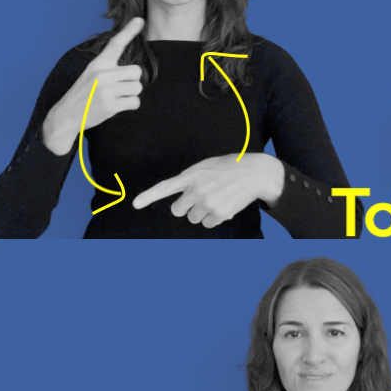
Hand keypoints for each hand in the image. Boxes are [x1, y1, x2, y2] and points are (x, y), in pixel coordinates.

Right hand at [41, 17, 145, 154]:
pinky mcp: (111, 105)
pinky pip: (135, 102)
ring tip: (117, 97)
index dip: (129, 32)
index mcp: (98, 64)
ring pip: (137, 87)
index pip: (116, 44)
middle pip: (136, 72)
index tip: (140, 20)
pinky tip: (118, 106)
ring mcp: (106, 89)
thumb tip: (134, 70)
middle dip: (132, 81)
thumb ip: (109, 68)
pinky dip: (130, 105)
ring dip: (131, 94)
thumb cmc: (84, 93)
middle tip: (119, 87)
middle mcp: (102, 74)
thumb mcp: (92, 74)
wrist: (67, 113)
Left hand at [132, 152, 283, 227]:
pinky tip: (225, 206)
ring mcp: (207, 203)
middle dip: (186, 208)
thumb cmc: (231, 168)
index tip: (135, 204)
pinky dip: (215, 219)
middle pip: (178, 210)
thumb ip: (193, 181)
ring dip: (203, 214)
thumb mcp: (206, 167)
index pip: (164, 188)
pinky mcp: (219, 214)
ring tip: (217, 200)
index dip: (148, 196)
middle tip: (199, 202)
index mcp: (191, 175)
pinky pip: (208, 223)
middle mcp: (196, 190)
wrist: (255, 173)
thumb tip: (188, 202)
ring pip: (194, 219)